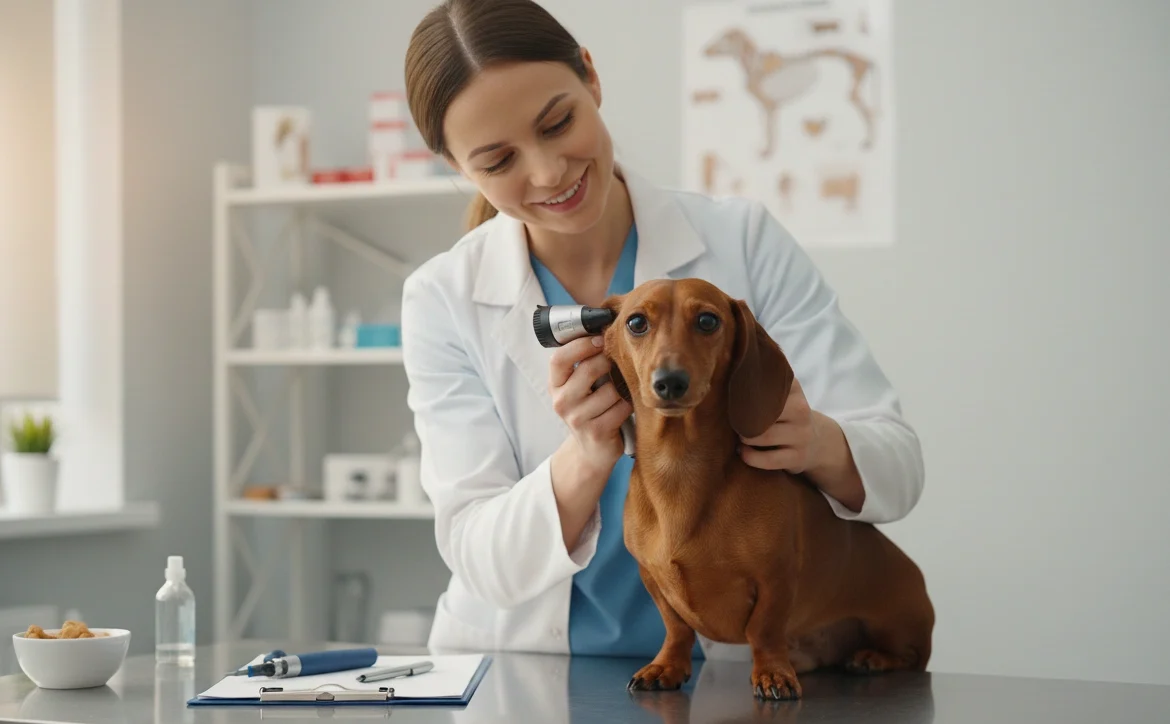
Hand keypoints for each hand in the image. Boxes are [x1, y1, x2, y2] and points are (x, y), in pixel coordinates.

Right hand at [548, 335, 632, 474]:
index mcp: (555, 385)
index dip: (581, 345)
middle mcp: (561, 401)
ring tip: (618, 395)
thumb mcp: (580, 386)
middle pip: (588, 369)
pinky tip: (622, 411)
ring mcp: (577, 419)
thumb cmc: (591, 408)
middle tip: (615, 366)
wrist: (592, 450)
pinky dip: (627, 407)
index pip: (559, 358)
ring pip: (611, 390)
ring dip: (621, 390)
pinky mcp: (596, 432)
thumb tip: (604, 325)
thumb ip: (584, 361)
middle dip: (608, 363)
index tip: (600, 339)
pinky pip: (621, 408)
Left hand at [736, 376, 821, 473]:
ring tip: (738, 435)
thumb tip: (726, 367)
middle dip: (741, 418)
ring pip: (763, 436)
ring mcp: (802, 435)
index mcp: (794, 388)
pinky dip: (749, 457)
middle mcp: (801, 410)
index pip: (766, 384)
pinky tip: (742, 452)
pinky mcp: (798, 457)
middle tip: (732, 420)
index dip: (743, 391)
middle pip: (761, 412)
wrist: (817, 442)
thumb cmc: (785, 414)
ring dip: (743, 438)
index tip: (731, 395)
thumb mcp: (782, 393)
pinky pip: (768, 460)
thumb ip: (761, 380)